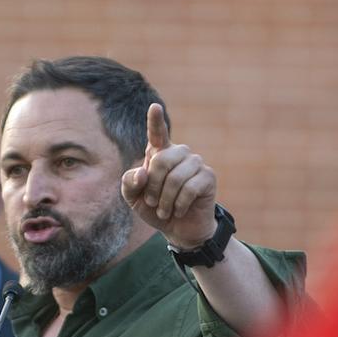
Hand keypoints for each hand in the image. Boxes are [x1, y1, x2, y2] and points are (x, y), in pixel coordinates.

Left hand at [120, 103, 218, 248]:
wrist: (179, 229)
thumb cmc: (155, 208)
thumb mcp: (133, 198)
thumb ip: (129, 183)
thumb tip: (142, 172)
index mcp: (159, 153)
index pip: (157, 133)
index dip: (155, 120)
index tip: (154, 106)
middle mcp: (179, 153)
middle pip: (160, 161)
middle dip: (152, 187)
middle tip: (151, 203)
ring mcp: (195, 163)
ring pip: (174, 178)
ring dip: (165, 200)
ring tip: (164, 210)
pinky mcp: (208, 176)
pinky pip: (189, 189)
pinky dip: (178, 205)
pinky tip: (178, 210)